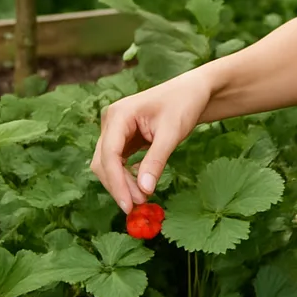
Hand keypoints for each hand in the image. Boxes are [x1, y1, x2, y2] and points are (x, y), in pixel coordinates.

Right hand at [90, 69, 212, 213]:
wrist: (193, 91)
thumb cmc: (184, 105)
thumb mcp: (172, 133)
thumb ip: (156, 161)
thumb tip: (144, 190)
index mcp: (118, 115)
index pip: (108, 155)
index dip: (116, 183)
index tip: (129, 204)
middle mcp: (111, 121)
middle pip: (104, 162)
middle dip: (119, 185)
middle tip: (140, 205)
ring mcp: (115, 129)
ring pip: (108, 165)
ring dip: (122, 183)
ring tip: (144, 197)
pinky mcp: (123, 137)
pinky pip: (118, 162)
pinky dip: (127, 176)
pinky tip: (143, 183)